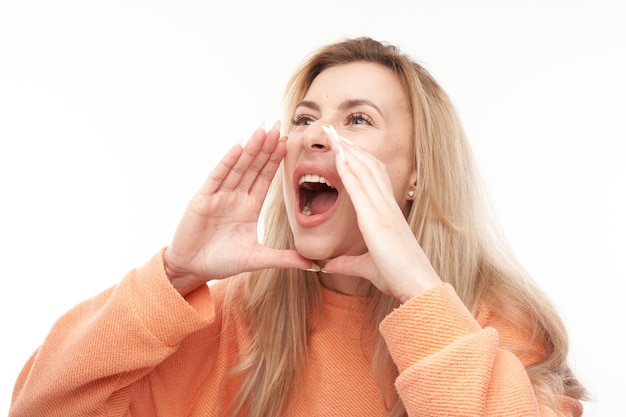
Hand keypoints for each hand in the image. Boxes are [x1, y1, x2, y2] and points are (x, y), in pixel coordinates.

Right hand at [164, 123, 316, 295]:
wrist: (192, 269)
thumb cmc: (222, 262)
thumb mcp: (258, 259)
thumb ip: (285, 258)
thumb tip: (314, 264)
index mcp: (249, 207)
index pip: (265, 178)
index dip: (275, 160)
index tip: (287, 142)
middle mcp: (235, 197)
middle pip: (254, 167)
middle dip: (266, 147)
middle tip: (278, 126)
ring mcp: (219, 195)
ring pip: (238, 167)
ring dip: (250, 149)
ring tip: (262, 130)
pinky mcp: (202, 199)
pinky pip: (217, 176)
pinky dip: (227, 161)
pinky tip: (238, 146)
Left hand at [322, 136, 441, 302]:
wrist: (417, 286)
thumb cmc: (398, 277)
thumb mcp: (367, 267)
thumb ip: (347, 264)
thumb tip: (329, 265)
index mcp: (388, 214)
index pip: (373, 178)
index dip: (358, 159)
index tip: (344, 146)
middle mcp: (387, 206)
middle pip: (368, 166)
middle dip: (350, 147)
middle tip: (334, 130)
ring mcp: (383, 210)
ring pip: (364, 170)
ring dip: (347, 150)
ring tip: (333, 133)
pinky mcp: (376, 220)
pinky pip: (360, 188)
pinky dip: (348, 169)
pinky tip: (338, 156)